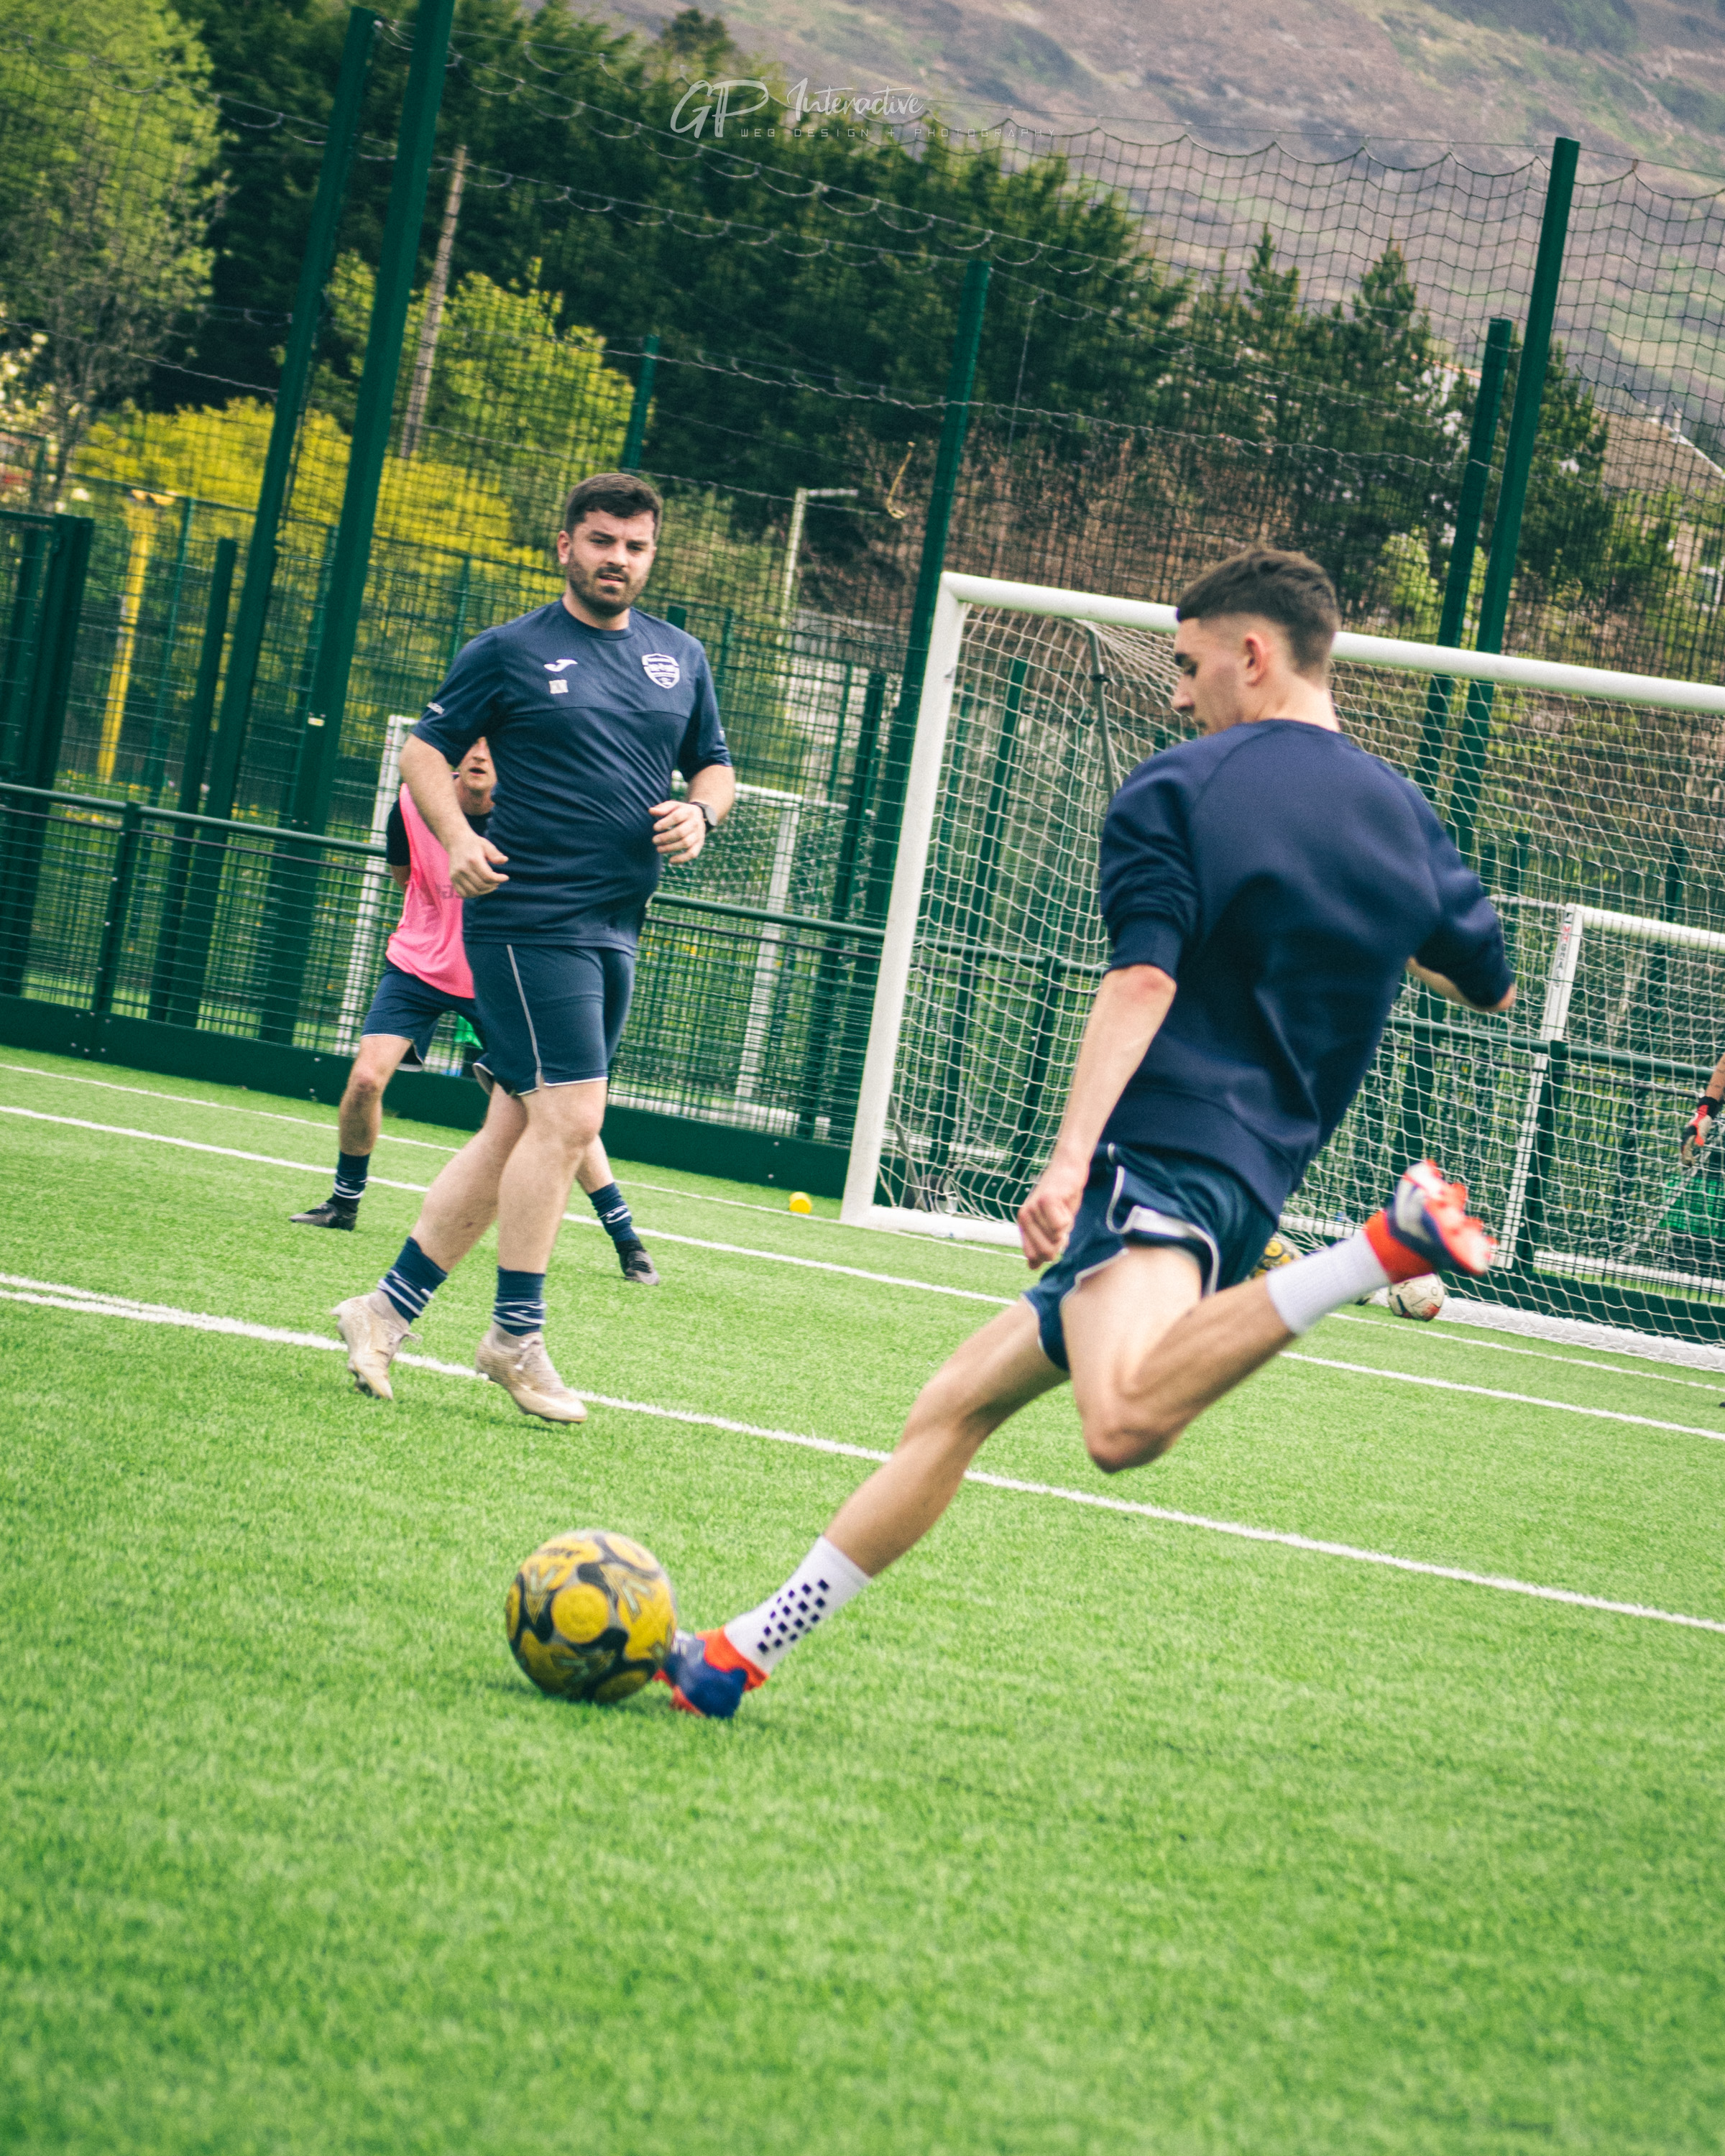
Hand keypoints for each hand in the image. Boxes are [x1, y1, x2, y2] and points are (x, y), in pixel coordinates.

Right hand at [446, 830, 507, 896]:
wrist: (456, 841)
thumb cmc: (474, 844)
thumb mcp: (486, 845)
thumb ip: (495, 854)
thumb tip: (504, 860)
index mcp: (473, 860)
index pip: (488, 876)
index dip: (499, 879)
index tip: (505, 877)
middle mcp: (463, 868)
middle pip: (481, 885)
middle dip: (493, 885)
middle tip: (497, 882)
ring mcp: (456, 875)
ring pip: (473, 892)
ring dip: (484, 891)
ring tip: (490, 885)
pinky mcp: (452, 879)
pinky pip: (463, 894)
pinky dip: (473, 894)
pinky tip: (480, 889)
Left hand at [651, 799, 706, 863]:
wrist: (699, 816)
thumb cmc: (681, 811)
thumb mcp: (673, 806)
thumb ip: (662, 808)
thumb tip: (651, 811)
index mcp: (688, 811)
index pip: (677, 817)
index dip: (665, 823)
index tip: (654, 828)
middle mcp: (695, 823)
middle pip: (681, 832)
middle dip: (665, 837)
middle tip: (654, 840)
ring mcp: (698, 835)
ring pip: (685, 843)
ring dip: (670, 848)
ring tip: (658, 849)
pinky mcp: (699, 844)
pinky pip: (692, 854)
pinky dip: (681, 859)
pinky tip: (670, 861)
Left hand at [1017, 1152, 1088, 1267]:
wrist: (1068, 1167)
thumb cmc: (1061, 1197)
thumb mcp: (1051, 1225)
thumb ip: (1041, 1244)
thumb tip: (1032, 1268)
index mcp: (1023, 1224)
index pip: (1033, 1256)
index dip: (1049, 1253)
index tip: (1056, 1236)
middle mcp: (1024, 1217)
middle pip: (1046, 1251)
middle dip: (1060, 1243)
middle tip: (1062, 1223)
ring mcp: (1034, 1208)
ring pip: (1057, 1237)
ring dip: (1067, 1226)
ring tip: (1063, 1209)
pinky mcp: (1047, 1201)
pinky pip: (1061, 1225)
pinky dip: (1069, 1218)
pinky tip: (1065, 1203)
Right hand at [1682, 1096, 1718, 1162]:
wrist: (1703, 1114)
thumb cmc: (1704, 1121)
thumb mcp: (1704, 1128)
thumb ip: (1701, 1136)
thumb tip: (1700, 1146)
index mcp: (1688, 1134)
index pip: (1685, 1147)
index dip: (1686, 1155)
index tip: (1687, 1161)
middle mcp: (1686, 1136)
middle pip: (1684, 1149)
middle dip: (1685, 1157)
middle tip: (1688, 1165)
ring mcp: (1688, 1137)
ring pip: (1685, 1149)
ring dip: (1687, 1157)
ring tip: (1690, 1165)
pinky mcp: (1691, 1138)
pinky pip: (1688, 1147)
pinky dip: (1690, 1154)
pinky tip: (1692, 1159)